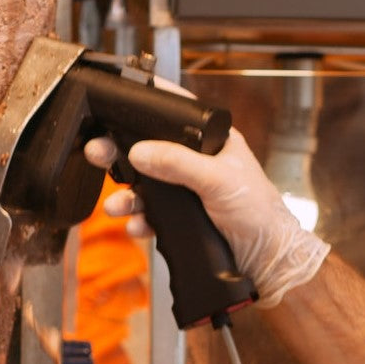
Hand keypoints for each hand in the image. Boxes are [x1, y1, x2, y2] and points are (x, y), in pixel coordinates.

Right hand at [84, 126, 328, 306]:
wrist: (267, 262)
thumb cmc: (259, 213)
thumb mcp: (218, 180)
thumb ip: (178, 163)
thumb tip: (139, 151)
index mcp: (211, 141)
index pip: (175, 113)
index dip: (148, 106)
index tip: (118, 101)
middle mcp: (195, 162)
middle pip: (148, 150)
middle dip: (120, 153)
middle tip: (98, 152)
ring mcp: (185, 190)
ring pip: (144, 185)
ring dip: (126, 196)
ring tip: (116, 206)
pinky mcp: (180, 217)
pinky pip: (150, 214)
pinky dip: (139, 220)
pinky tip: (138, 226)